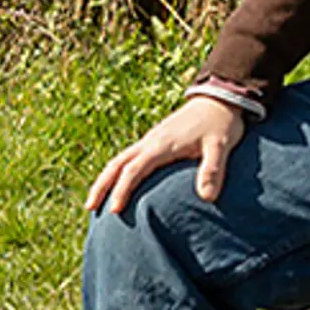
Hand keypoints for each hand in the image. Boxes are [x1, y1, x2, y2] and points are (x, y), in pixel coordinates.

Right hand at [86, 95, 249, 215]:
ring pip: (119, 160)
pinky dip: (116, 173)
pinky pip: (128, 158)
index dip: (122, 190)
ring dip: (104, 180)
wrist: (220, 99)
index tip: (114, 209)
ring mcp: (150, 141)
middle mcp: (150, 142)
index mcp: (162, 145)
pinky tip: (116, 185)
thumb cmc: (221, 124)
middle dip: (101, 185)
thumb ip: (212, 170)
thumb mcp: (220, 146)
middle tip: (89, 207)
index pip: (134, 169)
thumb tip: (207, 198)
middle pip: (116, 164)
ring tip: (95, 201)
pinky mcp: (155, 141)